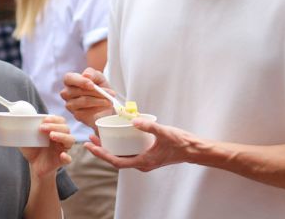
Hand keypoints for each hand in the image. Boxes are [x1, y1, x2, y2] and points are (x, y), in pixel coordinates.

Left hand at [20, 116, 74, 178]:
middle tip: (42, 128)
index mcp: (55, 130)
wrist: (34, 166)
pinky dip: (67, 156)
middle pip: (66, 128)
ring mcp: (62, 149)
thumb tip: (11, 118)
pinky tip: (62, 155)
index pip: (60, 120)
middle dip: (55, 126)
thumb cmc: (33, 149)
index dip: (54, 119)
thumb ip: (23, 129)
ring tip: (52, 136)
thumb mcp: (26, 138)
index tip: (44, 119)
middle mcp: (61, 138)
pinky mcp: (61, 161)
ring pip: (70, 140)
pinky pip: (68, 158)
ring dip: (62, 136)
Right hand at [60, 68, 113, 129]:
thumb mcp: (99, 77)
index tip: (92, 85)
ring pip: (84, 101)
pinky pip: (87, 111)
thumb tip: (86, 75)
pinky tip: (104, 106)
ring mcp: (70, 105)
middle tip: (110, 93)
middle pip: (78, 91)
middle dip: (96, 91)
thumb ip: (92, 73)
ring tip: (109, 100)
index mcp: (70, 80)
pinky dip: (98, 108)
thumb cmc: (100, 87)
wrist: (106, 104)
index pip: (69, 78)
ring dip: (99, 100)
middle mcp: (66, 93)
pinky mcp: (76, 115)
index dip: (80, 81)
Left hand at [85, 118, 211, 171]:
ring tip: (99, 136)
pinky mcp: (148, 155)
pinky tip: (117, 136)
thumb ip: (149, 126)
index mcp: (143, 162)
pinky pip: (129, 152)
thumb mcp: (165, 133)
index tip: (90, 146)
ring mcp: (145, 160)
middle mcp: (142, 163)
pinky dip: (120, 146)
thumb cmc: (181, 143)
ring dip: (110, 147)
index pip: (116, 161)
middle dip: (102, 150)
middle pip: (116, 159)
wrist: (194, 150)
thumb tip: (134, 120)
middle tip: (90, 138)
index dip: (101, 154)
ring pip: (122, 156)